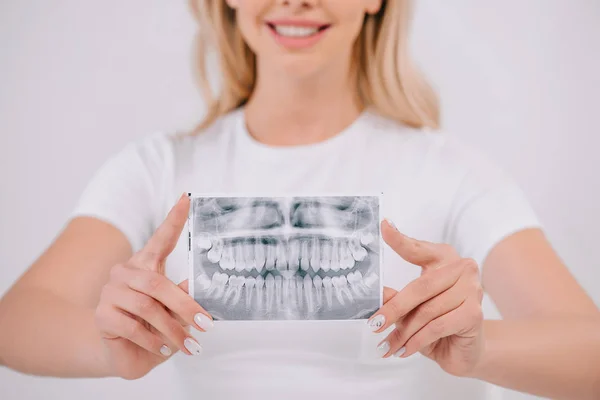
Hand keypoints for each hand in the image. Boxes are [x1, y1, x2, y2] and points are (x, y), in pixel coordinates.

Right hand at [94, 193, 213, 379]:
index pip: (160, 238)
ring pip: (147, 307)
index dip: (174, 219)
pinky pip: (131, 326)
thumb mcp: (175, 312)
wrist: (126, 354)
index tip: (186, 198)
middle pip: (158, 284)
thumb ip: (184, 296)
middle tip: (206, 323)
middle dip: (185, 307)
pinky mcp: (101, 314)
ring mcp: (111, 292)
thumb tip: (198, 286)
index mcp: (147, 264)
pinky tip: (162, 348)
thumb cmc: (155, 327)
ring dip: (171, 329)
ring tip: (188, 344)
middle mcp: (126, 272)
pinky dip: (152, 340)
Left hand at [368, 219, 484, 376]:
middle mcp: (462, 268)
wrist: (465, 350)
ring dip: (404, 332)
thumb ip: (397, 297)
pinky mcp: (475, 313)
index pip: (418, 248)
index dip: (400, 239)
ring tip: (388, 345)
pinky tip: (405, 350)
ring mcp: (472, 290)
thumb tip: (377, 294)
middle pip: (420, 287)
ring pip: (427, 311)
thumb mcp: (413, 308)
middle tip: (374, 324)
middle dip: (393, 309)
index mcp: (444, 258)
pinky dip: (417, 340)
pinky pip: (437, 326)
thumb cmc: (438, 323)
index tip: (384, 226)